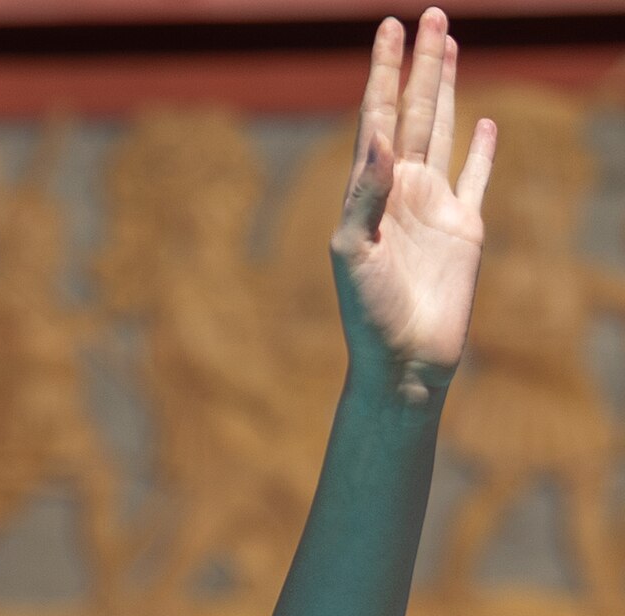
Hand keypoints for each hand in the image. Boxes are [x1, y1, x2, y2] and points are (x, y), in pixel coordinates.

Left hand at [332, 12, 495, 408]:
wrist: (403, 362)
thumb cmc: (367, 315)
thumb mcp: (353, 251)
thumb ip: (364, 191)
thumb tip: (376, 134)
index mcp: (369, 193)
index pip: (376, 118)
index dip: (383, 73)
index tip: (386, 29)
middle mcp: (401, 192)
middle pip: (413, 112)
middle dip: (420, 65)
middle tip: (427, 16)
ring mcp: (434, 207)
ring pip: (441, 131)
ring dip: (445, 89)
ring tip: (449, 44)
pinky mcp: (465, 229)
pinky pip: (476, 177)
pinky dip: (481, 150)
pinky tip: (482, 123)